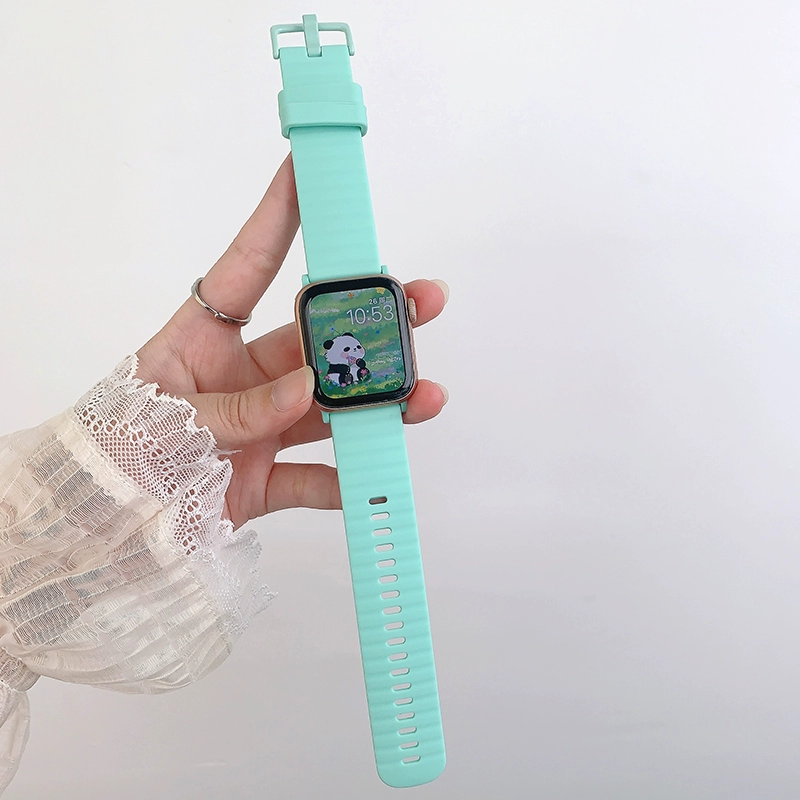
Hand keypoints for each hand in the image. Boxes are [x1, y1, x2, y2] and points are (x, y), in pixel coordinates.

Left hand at [134, 155, 447, 529]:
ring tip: (422, 396)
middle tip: (420, 300)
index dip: (279, 218)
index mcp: (203, 340)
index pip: (249, 268)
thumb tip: (304, 390)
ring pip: (331, 408)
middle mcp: (242, 378)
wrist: (96, 528)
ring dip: (379, 403)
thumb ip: (235, 408)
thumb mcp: (160, 418)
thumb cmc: (109, 454)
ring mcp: (260, 429)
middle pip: (317, 340)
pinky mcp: (265, 481)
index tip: (310, 173)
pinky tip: (374, 474)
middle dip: (371, 320)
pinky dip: (346, 482)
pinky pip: (316, 479)